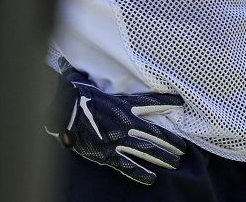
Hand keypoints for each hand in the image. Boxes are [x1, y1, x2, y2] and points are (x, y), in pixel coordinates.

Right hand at [46, 68, 187, 184]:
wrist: (61, 114)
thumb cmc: (73, 96)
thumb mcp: (85, 81)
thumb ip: (87, 75)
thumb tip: (75, 65)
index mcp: (123, 104)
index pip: (151, 103)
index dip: (168, 103)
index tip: (181, 103)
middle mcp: (126, 123)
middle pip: (155, 133)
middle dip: (171, 141)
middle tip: (184, 148)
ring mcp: (118, 140)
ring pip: (147, 150)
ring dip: (163, 157)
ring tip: (175, 163)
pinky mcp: (108, 155)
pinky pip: (128, 166)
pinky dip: (140, 173)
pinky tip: (152, 179)